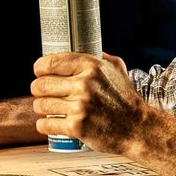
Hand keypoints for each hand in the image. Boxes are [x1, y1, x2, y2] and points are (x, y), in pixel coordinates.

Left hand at [30, 52, 147, 154]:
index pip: (50, 62)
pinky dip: (45, 125)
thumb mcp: (117, 69)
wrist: (137, 128)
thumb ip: (99, 57)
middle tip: (43, 93)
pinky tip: (52, 123)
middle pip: (40, 84)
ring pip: (40, 105)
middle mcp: (84, 84)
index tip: (39, 73)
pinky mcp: (76, 127)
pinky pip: (45, 124)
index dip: (39, 68)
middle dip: (38, 89)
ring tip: (49, 108)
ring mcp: (79, 107)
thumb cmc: (125, 99)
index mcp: (91, 66)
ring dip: (41, 108)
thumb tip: (82, 46)